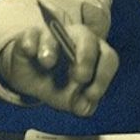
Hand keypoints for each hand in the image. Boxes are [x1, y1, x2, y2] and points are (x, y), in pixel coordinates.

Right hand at [0, 20, 118, 116]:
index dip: (103, 77)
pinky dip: (31, 42)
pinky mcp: (31, 36)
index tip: (92, 95)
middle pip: (88, 40)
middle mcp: (78, 39)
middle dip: (86, 59)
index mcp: (95, 53)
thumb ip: (84, 104)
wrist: (30, 79)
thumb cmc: (58, 85)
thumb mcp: (72, 100)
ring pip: (58, 34)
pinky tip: (30, 51)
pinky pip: (32, 35)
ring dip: (54, 48)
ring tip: (48, 63)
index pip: (108, 58)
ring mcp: (54, 35)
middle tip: (80, 77)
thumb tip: (85, 105)